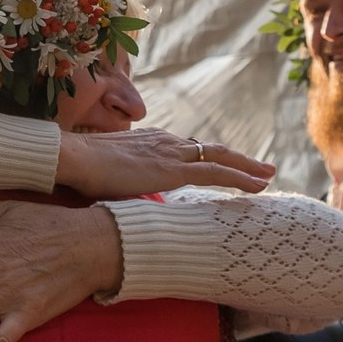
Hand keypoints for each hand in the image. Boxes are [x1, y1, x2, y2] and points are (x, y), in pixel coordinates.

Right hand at [55, 128, 273, 199]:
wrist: (73, 158)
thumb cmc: (81, 170)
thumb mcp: (109, 176)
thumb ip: (125, 183)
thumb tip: (126, 199)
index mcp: (151, 142)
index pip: (188, 150)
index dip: (209, 158)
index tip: (224, 166)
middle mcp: (166, 142)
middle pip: (210, 149)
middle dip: (239, 159)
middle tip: (263, 167)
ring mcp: (171, 154)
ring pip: (220, 159)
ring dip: (247, 168)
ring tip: (268, 175)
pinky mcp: (173, 170)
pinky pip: (215, 173)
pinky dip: (240, 178)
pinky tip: (257, 186)